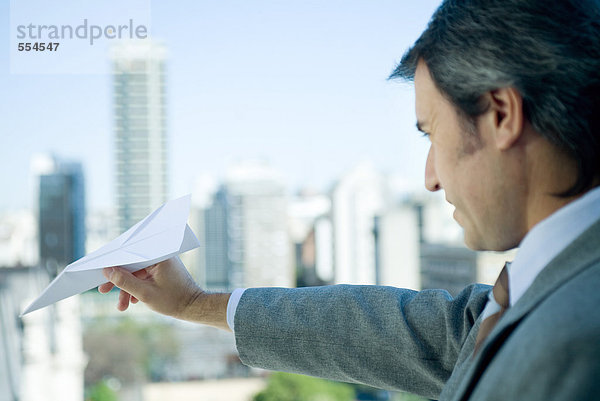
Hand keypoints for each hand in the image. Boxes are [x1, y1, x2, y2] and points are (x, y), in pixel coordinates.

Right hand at [98, 257, 230, 330]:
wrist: (194, 308)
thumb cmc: (173, 300)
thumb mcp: (144, 293)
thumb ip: (124, 282)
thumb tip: (107, 271)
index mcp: (158, 255)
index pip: (130, 254)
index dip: (113, 264)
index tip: (99, 272)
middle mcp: (160, 255)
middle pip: (131, 264)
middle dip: (118, 280)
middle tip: (103, 290)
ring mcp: (161, 263)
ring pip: (137, 273)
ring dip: (128, 289)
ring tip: (121, 306)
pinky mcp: (162, 271)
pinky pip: (144, 276)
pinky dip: (138, 288)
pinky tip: (134, 301)